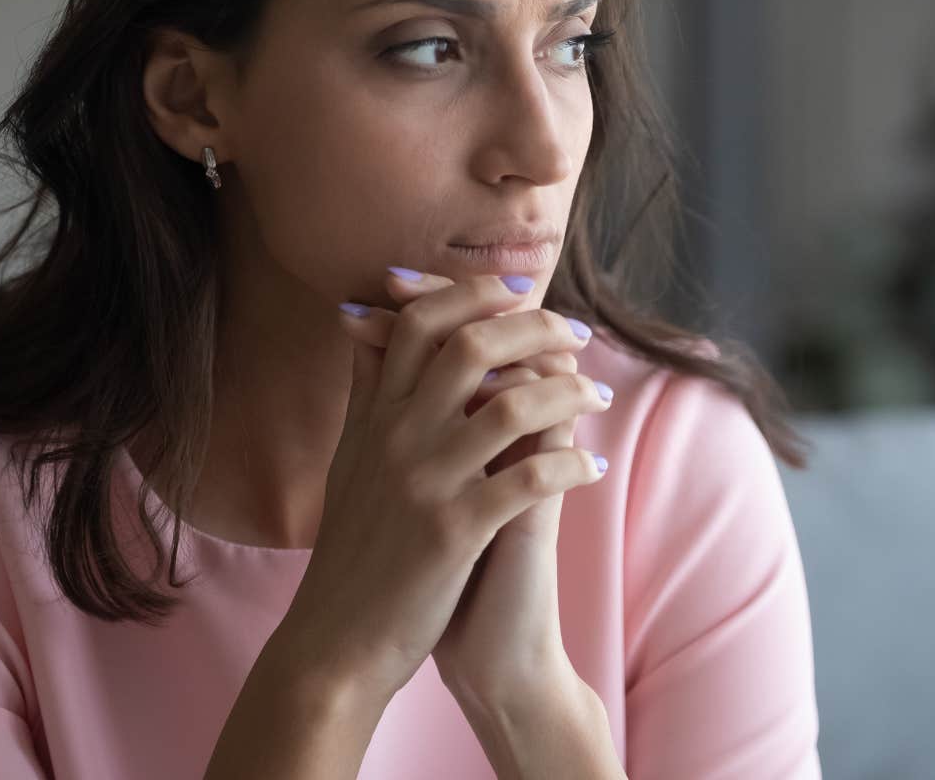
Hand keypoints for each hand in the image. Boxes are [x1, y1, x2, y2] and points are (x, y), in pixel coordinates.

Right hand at [270, 269, 611, 709]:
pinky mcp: (454, 532)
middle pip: (472, 346)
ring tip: (597, 393)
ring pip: (513, 406)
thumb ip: (364, 391)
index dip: (474, 296)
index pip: (421, 323)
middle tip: (577, 332)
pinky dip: (573, 464)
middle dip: (535, 328)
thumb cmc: (353, 551)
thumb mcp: (349, 459)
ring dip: (569, 392)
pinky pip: (531, 480)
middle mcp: (396, 437)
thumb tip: (361, 321)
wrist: (337, 641)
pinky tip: (594, 465)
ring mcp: (426, 482)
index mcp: (375, 416)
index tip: (521, 294)